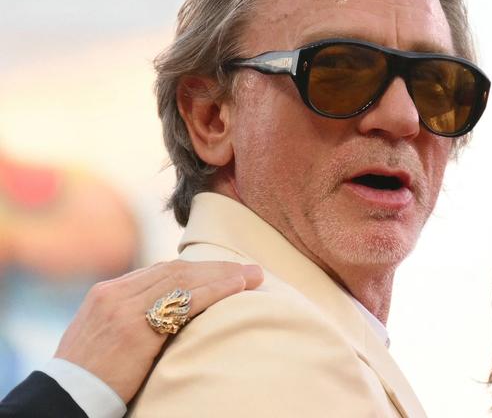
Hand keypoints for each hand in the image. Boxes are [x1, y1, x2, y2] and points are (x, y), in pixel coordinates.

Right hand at [54, 260, 262, 402]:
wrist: (65, 399)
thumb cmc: (89, 375)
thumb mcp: (103, 336)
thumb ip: (130, 316)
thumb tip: (167, 315)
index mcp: (107, 292)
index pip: (160, 271)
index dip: (197, 269)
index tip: (222, 271)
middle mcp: (115, 293)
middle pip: (176, 270)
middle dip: (215, 267)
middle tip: (247, 268)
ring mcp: (124, 308)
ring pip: (184, 280)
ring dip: (223, 275)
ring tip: (251, 275)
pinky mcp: (136, 328)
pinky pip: (185, 302)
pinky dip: (215, 290)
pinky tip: (237, 287)